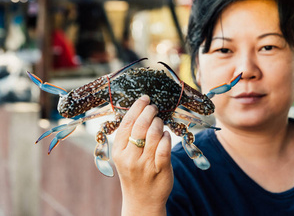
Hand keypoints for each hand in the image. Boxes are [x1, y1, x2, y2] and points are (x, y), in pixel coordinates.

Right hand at [112, 95, 172, 215]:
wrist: (141, 201)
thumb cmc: (134, 173)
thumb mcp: (124, 156)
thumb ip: (128, 136)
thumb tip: (138, 110)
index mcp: (119, 151)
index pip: (126, 123)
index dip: (136, 108)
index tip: (144, 99)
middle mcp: (130, 157)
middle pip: (140, 126)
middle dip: (149, 112)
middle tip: (154, 107)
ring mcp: (145, 164)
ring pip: (154, 134)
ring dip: (159, 123)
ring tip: (160, 122)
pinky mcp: (161, 169)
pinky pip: (165, 147)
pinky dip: (167, 137)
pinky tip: (167, 135)